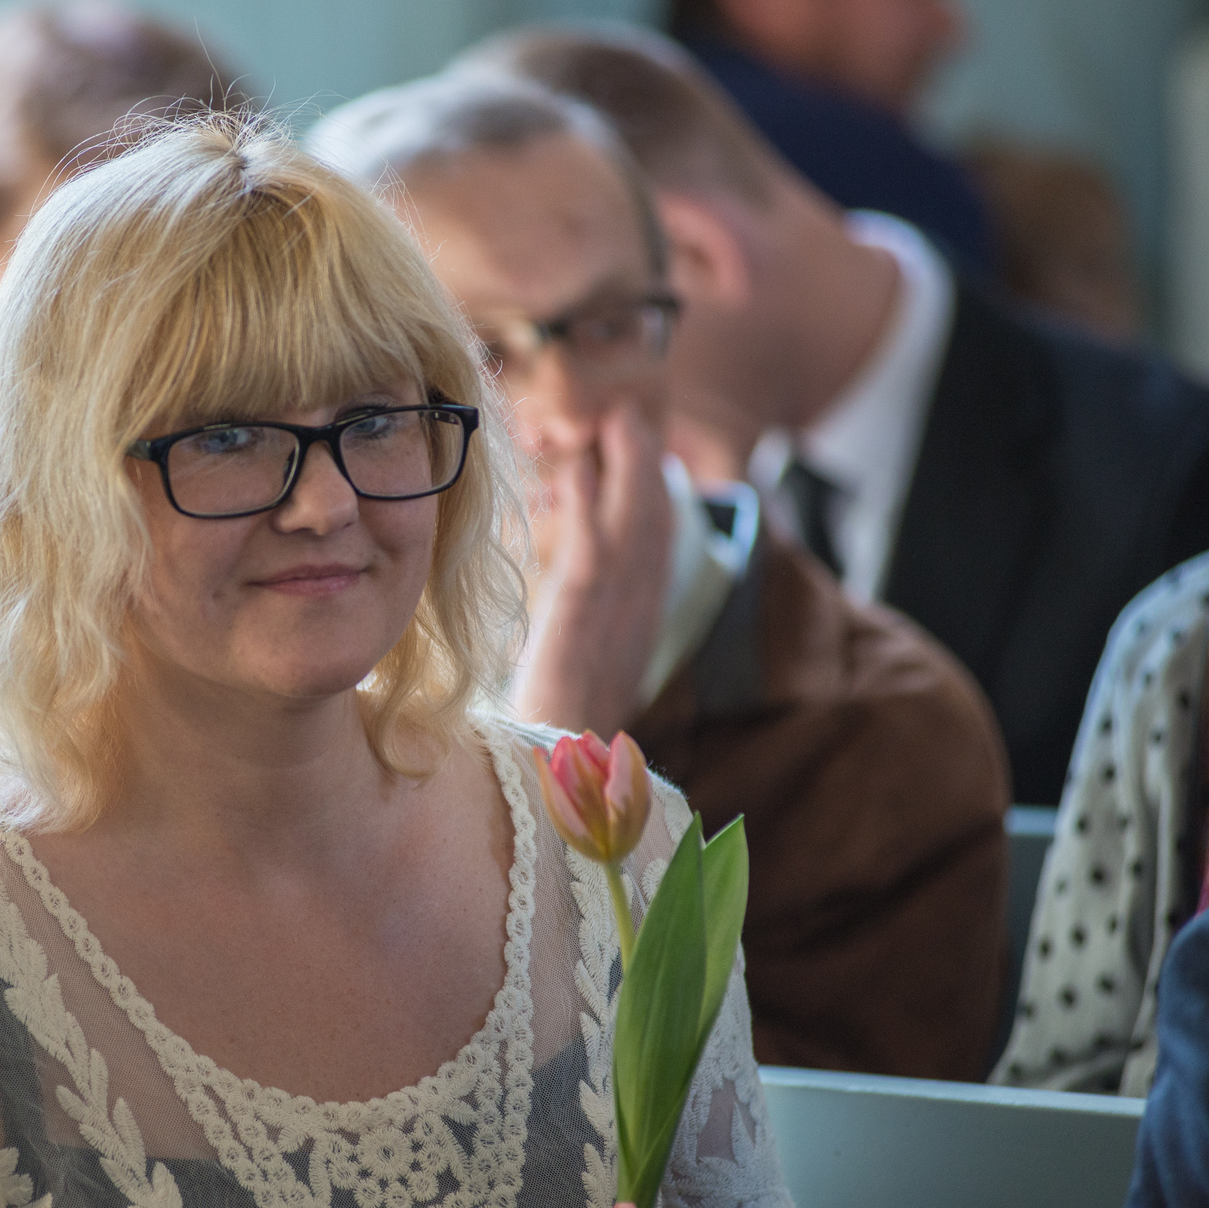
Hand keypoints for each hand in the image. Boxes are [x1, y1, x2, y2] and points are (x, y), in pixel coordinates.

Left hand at [513, 402, 674, 735]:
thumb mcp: (576, 683)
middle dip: (651, 472)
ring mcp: (614, 620)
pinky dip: (595, 507)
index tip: (652, 460)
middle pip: (657, 530)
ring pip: (636, 531)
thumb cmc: (555, 741)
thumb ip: (579, 642)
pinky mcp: (581, 624)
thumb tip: (574, 611)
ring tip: (623, 420)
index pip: (655, 556)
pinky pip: (593, 554)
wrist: (551, 789)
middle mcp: (636, 621)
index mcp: (636, 634)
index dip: (655, 503)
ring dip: (633, 471)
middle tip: (639, 418)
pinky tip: (584, 469)